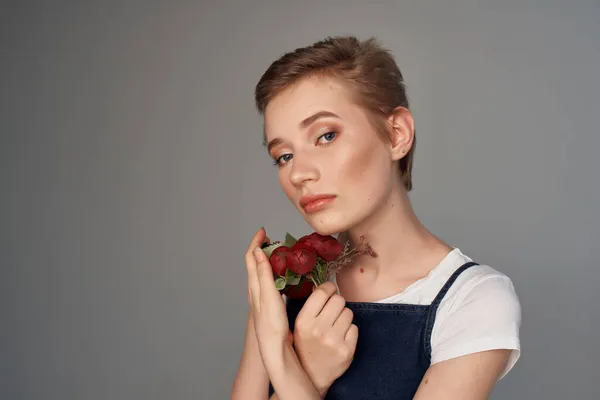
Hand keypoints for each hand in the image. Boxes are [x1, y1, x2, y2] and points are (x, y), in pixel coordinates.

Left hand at [245, 227, 290, 359]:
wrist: (274, 348)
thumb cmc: (271, 325)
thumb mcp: (269, 296)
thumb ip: (263, 274)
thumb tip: (259, 252)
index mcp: (254, 285)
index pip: (251, 258)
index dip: (255, 242)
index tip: (263, 231)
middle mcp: (256, 290)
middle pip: (254, 263)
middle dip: (261, 248)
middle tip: (273, 239)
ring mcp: (262, 297)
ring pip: (261, 272)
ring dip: (267, 259)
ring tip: (279, 252)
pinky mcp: (269, 304)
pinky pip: (269, 281)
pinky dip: (274, 272)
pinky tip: (284, 276)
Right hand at [293, 282, 358, 395]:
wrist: (312, 376)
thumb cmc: (305, 346)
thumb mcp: (299, 325)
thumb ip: (310, 305)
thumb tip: (323, 285)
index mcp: (303, 321)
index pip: (322, 292)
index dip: (329, 288)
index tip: (330, 290)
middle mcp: (318, 330)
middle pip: (339, 300)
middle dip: (337, 303)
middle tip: (332, 312)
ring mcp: (334, 341)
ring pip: (348, 313)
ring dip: (344, 317)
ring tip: (335, 326)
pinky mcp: (347, 350)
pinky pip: (355, 328)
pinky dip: (349, 331)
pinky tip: (341, 337)